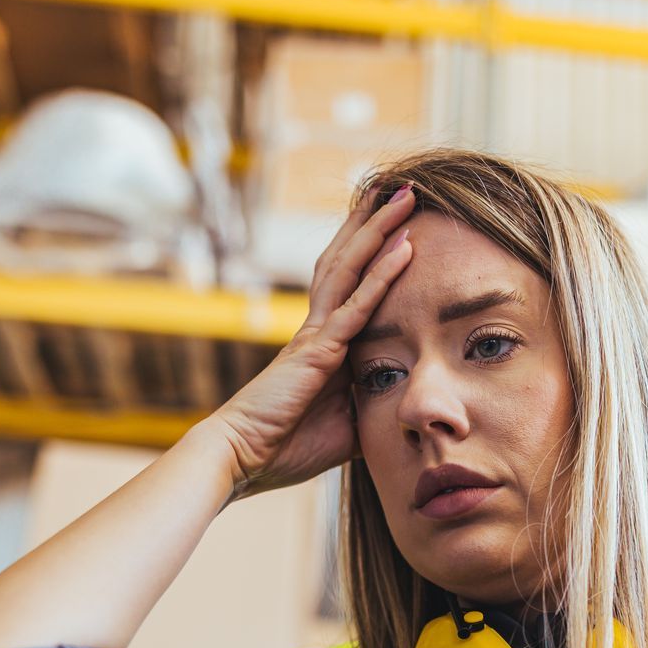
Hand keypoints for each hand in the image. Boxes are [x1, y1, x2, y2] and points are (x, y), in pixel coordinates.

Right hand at [208, 186, 417, 497]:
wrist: (243, 459)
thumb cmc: (287, 447)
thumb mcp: (347, 426)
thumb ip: (371, 406)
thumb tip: (403, 407)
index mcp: (324, 343)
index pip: (353, 285)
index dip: (373, 252)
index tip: (397, 223)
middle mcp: (319, 327)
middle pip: (350, 261)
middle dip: (375, 222)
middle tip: (403, 188)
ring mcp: (317, 334)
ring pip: (352, 268)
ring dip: (379, 230)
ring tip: (404, 196)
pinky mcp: (317, 350)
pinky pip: (356, 306)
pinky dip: (382, 275)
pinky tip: (404, 247)